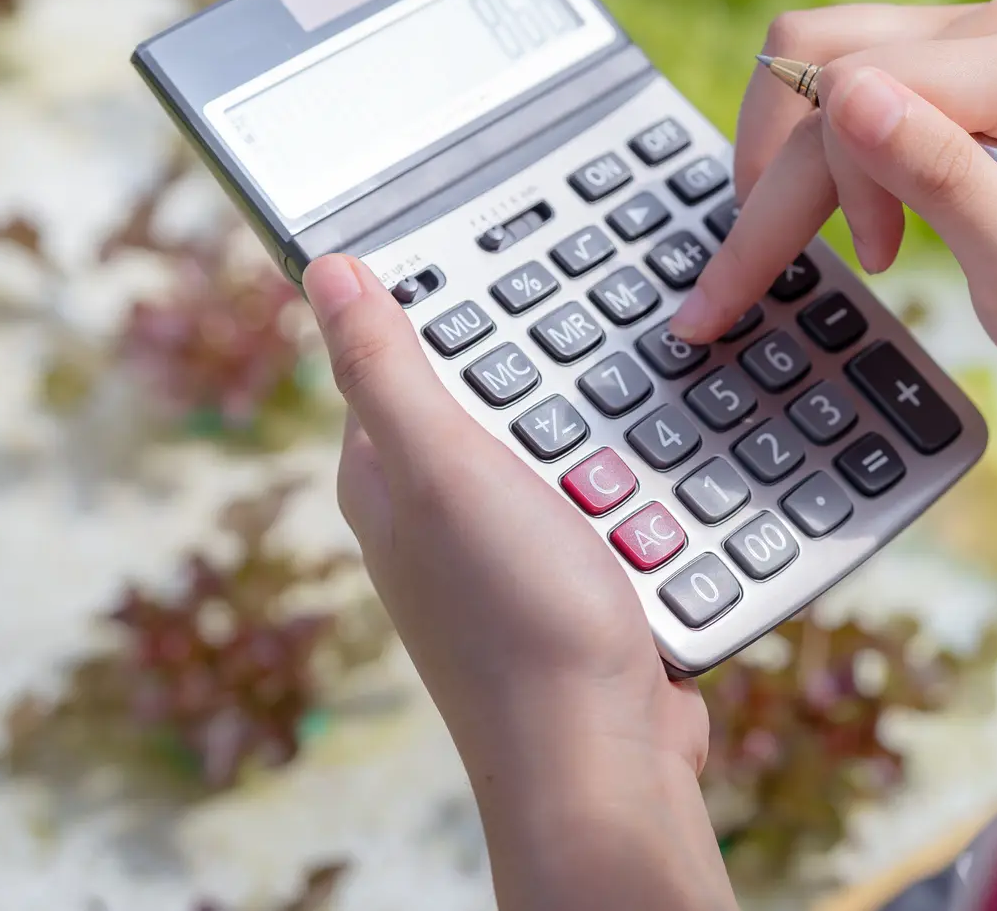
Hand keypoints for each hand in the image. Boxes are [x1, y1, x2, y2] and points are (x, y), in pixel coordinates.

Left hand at [302, 255, 735, 910]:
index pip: (399, 351)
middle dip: (543, 357)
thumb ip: (386, 369)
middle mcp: (434, 515)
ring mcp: (506, 554)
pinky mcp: (575, 587)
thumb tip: (324, 267)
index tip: (504, 233)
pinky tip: (672, 462)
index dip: (445, 291)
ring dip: (603, 419)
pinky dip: (640, 481)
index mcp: (384, 477)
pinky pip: (612, 501)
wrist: (602, 763)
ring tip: (648, 371)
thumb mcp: (443, 468)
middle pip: (490, 391)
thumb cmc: (516, 619)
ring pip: (561, 444)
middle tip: (600, 296)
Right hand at [669, 0, 996, 439]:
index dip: (810, 186)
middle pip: (824, 62)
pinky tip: (840, 218)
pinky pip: (834, 73)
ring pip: (811, 59)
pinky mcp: (947, 56)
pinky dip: (810, 151)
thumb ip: (944, 179)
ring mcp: (974, 32)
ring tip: (811, 247)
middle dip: (775, 179)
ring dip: (786, 160)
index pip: (861, 84)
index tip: (798, 276)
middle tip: (747, 283)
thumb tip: (847, 96)